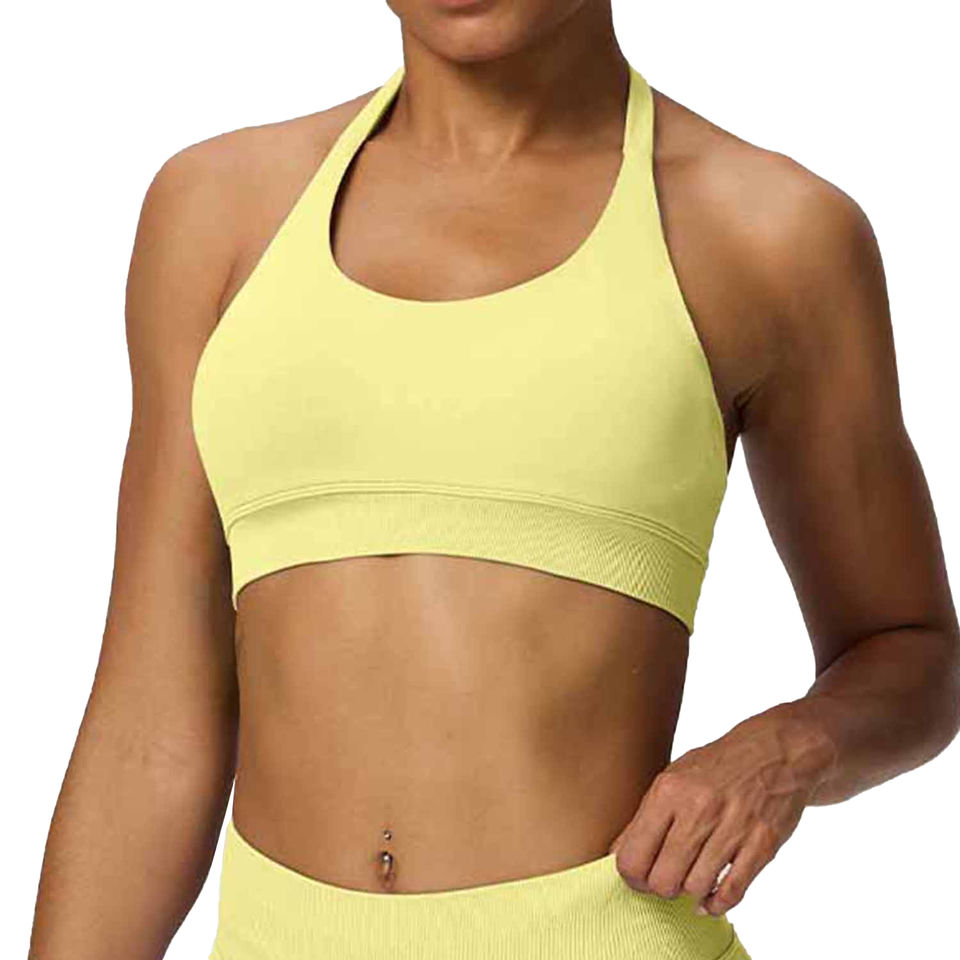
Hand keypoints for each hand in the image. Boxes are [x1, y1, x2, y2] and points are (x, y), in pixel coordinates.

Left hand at [608, 711, 834, 915]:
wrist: (776, 752)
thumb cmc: (717, 766)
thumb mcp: (673, 777)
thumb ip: (646, 816)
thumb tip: (617, 854)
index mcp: (669, 791)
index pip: (633, 855)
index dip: (632, 876)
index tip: (640, 877)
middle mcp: (698, 809)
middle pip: (663, 879)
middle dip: (661, 888)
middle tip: (666, 881)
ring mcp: (732, 828)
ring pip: (695, 888)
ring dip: (690, 892)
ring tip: (691, 878)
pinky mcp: (762, 844)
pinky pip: (732, 892)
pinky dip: (717, 904)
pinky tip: (710, 898)